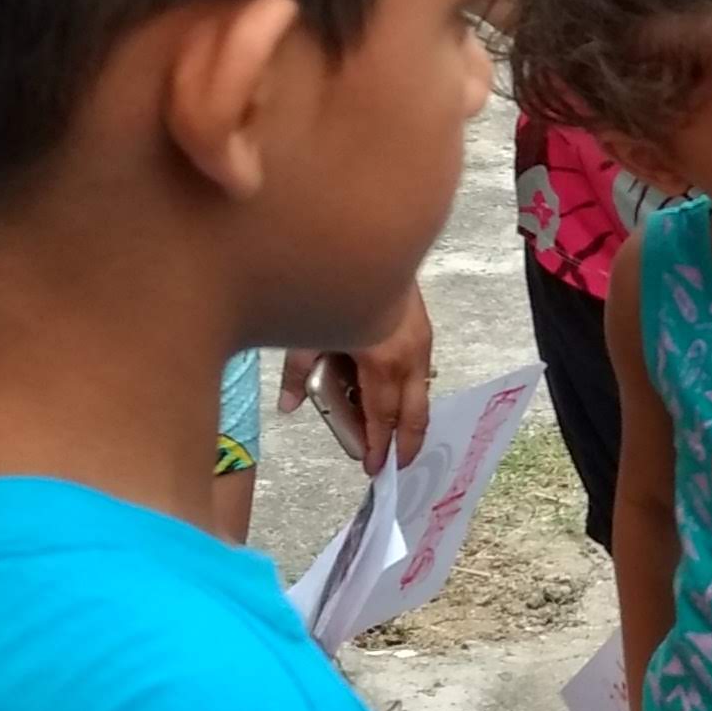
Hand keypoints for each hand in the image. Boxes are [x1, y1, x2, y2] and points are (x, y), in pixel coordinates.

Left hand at [277, 286, 434, 472]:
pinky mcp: (424, 329)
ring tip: (398, 439)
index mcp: (380, 361)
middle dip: (406, 444)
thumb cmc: (333, 287)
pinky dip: (412, 393)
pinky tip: (397, 398)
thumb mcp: (308, 331)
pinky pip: (423, 372)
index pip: (382, 416)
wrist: (368, 243)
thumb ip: (298, 371)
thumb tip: (287, 406)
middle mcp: (408, 356)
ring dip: (411, 419)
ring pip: (423, 393)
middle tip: (395, 466)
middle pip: (414, 413)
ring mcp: (421, 342)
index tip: (373, 467)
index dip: (378, 445)